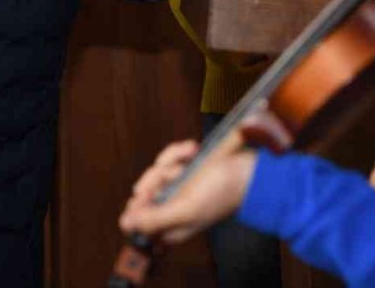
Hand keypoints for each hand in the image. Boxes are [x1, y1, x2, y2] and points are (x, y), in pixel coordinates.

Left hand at [119, 140, 256, 243]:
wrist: (249, 170)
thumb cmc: (222, 192)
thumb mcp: (186, 209)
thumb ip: (154, 219)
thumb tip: (126, 223)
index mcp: (170, 226)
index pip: (135, 222)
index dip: (137, 207)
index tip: (148, 195)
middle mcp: (171, 208)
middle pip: (143, 192)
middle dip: (158, 176)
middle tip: (174, 175)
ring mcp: (179, 189)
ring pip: (157, 171)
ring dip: (173, 160)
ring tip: (192, 155)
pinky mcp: (186, 171)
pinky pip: (170, 158)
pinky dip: (180, 151)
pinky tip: (194, 148)